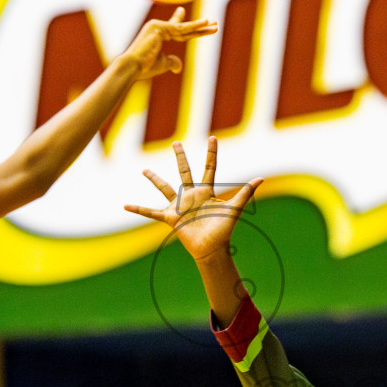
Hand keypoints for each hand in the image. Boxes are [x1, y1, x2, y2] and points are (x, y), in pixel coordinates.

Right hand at [118, 7, 217, 79]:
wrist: (132, 67)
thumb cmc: (144, 67)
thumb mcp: (162, 64)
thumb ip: (172, 62)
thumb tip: (179, 66)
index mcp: (158, 35)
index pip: (177, 29)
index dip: (189, 26)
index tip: (197, 19)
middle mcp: (158, 27)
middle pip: (184, 28)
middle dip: (200, 27)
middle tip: (214, 23)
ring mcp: (158, 25)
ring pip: (184, 28)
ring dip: (201, 27)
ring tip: (214, 24)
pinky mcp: (159, 27)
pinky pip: (181, 29)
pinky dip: (194, 26)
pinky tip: (205, 22)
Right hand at [125, 136, 260, 261]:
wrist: (212, 249)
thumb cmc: (224, 230)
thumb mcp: (234, 208)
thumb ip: (245, 192)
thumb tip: (261, 178)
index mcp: (207, 191)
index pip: (210, 168)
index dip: (211, 153)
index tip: (212, 138)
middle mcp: (192, 195)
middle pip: (185, 171)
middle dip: (180, 157)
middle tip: (176, 142)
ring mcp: (180, 206)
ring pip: (165, 188)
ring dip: (154, 179)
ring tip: (144, 170)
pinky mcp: (171, 218)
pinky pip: (151, 212)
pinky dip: (139, 209)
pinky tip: (126, 206)